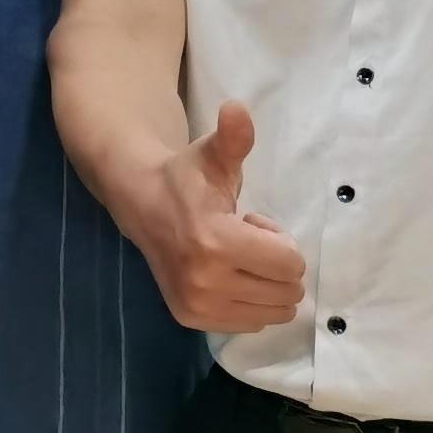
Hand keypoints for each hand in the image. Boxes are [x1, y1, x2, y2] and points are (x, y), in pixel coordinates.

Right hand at [137, 100, 306, 334]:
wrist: (140, 203)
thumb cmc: (187, 179)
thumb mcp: (213, 156)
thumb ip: (233, 137)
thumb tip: (237, 108)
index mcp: (215, 242)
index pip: (291, 263)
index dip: (279, 239)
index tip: (250, 221)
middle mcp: (205, 281)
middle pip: (287, 290)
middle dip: (275, 264)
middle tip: (244, 241)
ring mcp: (197, 304)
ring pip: (274, 311)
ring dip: (264, 284)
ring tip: (235, 258)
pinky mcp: (192, 319)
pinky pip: (252, 324)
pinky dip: (250, 302)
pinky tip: (225, 275)